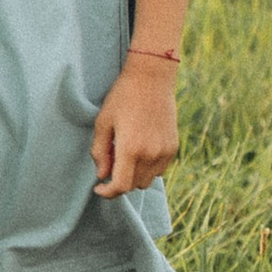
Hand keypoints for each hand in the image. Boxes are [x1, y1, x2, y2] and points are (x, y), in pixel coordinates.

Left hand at [92, 55, 180, 198]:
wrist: (151, 79)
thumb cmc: (122, 97)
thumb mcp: (103, 122)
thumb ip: (99, 151)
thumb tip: (101, 175)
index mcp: (131, 149)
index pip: (121, 186)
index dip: (108, 193)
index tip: (98, 189)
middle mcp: (151, 154)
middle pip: (133, 185)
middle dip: (119, 181)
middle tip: (110, 162)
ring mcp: (165, 152)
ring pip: (147, 180)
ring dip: (134, 176)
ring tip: (125, 154)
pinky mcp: (173, 147)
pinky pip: (160, 170)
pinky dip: (148, 168)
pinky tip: (140, 150)